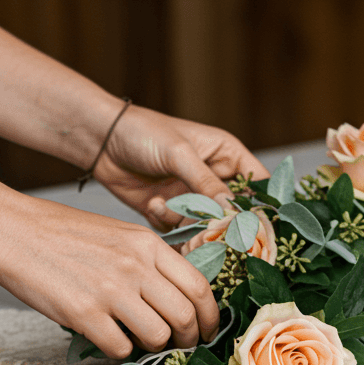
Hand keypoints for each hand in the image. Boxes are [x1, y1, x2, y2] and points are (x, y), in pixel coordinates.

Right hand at [0, 197, 219, 358]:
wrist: (9, 229)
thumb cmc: (61, 233)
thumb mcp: (117, 234)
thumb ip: (149, 262)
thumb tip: (176, 299)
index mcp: (147, 244)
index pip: (199, 287)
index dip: (210, 317)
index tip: (207, 330)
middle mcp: (134, 266)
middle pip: (185, 317)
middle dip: (188, 340)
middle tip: (179, 346)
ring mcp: (110, 290)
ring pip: (157, 337)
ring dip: (152, 347)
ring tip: (136, 339)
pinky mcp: (83, 314)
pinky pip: (119, 348)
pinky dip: (118, 351)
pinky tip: (106, 337)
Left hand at [92, 105, 270, 230]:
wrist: (102, 142)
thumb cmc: (143, 133)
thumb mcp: (179, 154)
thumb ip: (206, 184)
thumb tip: (232, 211)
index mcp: (226, 156)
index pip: (258, 184)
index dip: (261, 206)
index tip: (257, 224)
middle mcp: (214, 179)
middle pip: (234, 213)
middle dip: (220, 223)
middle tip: (208, 228)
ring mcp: (193, 198)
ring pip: (205, 226)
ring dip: (186, 222)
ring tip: (164, 205)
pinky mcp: (172, 213)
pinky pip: (180, 232)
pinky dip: (166, 222)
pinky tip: (152, 203)